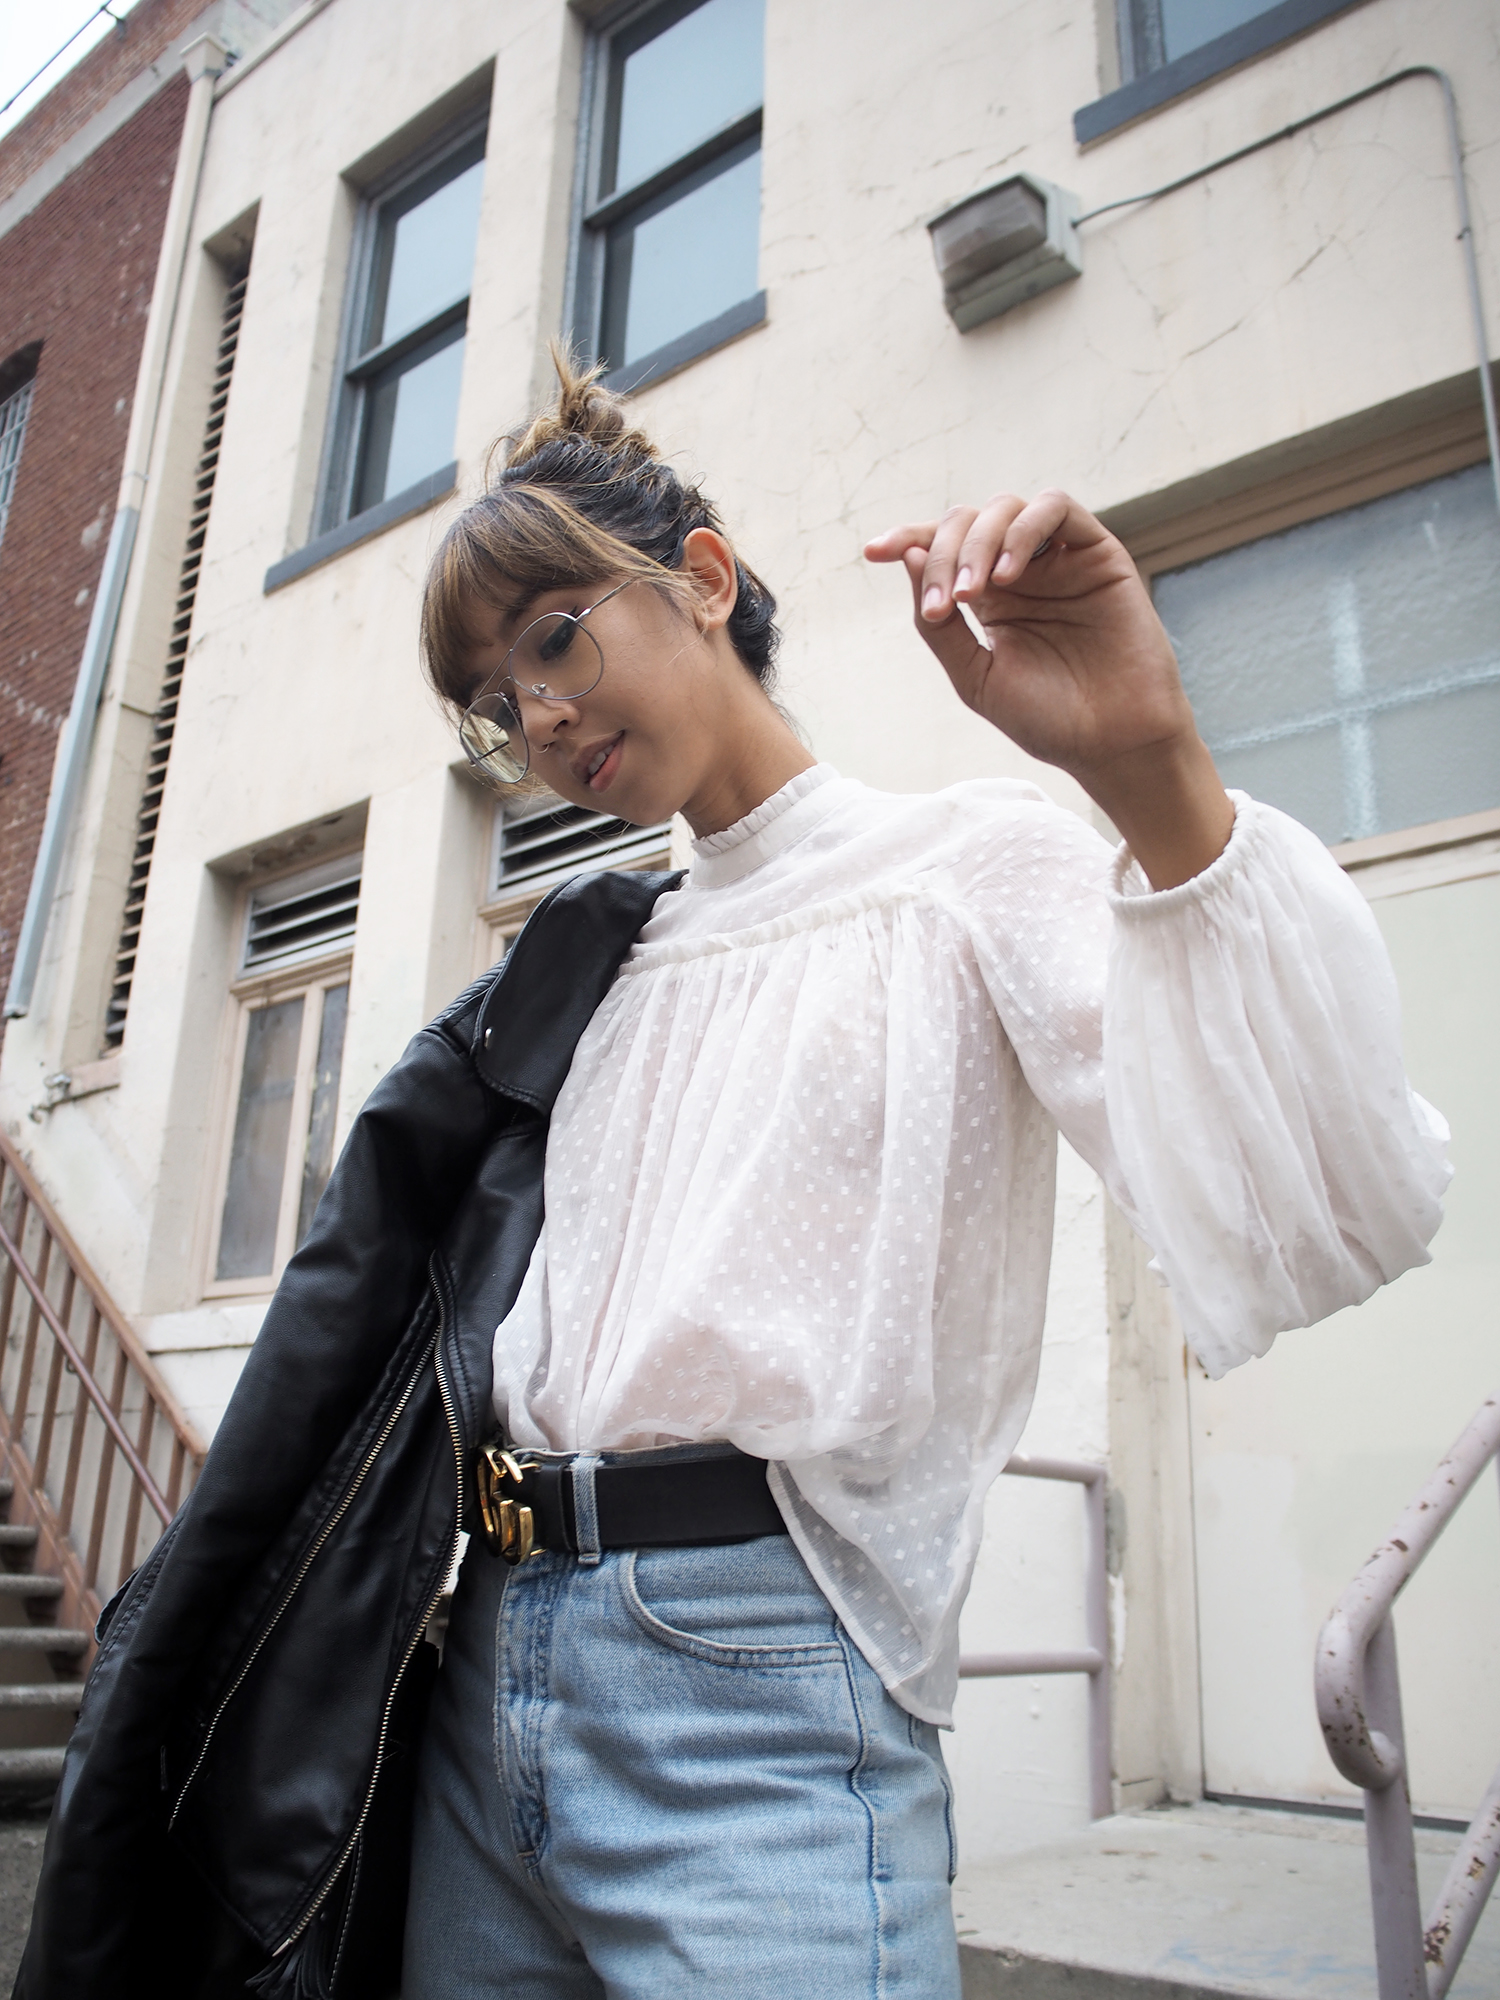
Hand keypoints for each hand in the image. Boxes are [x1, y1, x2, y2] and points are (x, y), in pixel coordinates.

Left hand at [864, 489, 1233, 887]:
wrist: (1110, 743)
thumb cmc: (1047, 719)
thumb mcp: (974, 676)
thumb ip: (939, 624)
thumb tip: (907, 556)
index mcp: (988, 597)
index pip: (941, 548)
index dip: (907, 539)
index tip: (873, 553)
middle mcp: (1022, 570)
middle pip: (967, 522)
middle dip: (944, 552)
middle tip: (944, 603)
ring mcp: (1059, 558)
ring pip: (1006, 508)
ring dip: (979, 541)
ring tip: (972, 593)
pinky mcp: (1098, 552)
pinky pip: (1055, 508)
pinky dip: (1023, 531)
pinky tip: (1009, 575)